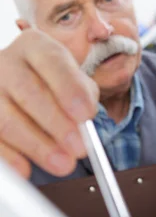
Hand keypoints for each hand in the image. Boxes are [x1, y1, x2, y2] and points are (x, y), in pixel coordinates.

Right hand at [0, 29, 98, 177]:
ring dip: (37, 145)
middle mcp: (5, 63)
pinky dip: (9, 156)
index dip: (70, 89)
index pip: (52, 62)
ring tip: (63, 164)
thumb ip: (83, 95)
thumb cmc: (53, 85)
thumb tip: (83, 120)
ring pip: (6, 119)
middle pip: (28, 92)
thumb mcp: (74, 81)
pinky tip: (26, 169)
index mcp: (34, 47)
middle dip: (57, 123)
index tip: (86, 114)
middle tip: (79, 148)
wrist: (21, 89)